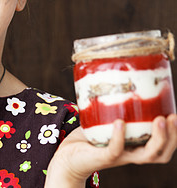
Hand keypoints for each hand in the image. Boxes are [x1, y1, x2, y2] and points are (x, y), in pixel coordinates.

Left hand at [46, 114, 176, 186]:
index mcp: (135, 146)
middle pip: (161, 153)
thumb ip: (111, 104)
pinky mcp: (102, 157)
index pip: (163, 145)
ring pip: (146, 155)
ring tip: (159, 119)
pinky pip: (115, 150)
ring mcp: (118, 157)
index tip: (175, 114)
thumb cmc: (87, 137)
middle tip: (172, 117)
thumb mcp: (103, 120)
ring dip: (157, 139)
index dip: (174, 133)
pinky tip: (120, 122)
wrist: (66, 156)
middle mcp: (131, 154)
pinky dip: (119, 137)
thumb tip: (113, 73)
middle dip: (172, 136)